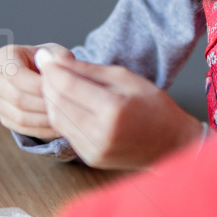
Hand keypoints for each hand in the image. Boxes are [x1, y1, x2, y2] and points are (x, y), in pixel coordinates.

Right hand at [0, 43, 70, 139]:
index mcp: (2, 57)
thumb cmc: (49, 62)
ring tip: (64, 117)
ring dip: (45, 119)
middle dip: (44, 104)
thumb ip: (58, 57)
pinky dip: (42, 129)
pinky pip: (22, 129)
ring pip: (19, 117)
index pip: (15, 74)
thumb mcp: (56, 53)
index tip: (60, 89)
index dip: (38, 85)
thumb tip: (56, 62)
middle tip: (66, 107)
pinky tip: (59, 126)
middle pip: (17, 98)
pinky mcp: (3, 117)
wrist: (40, 75)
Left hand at [39, 51, 203, 167]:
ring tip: (57, 84)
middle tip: (49, 69)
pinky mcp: (92, 158)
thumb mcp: (125, 77)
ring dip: (51, 100)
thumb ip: (88, 70)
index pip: (67, 86)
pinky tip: (68, 104)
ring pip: (57, 120)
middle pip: (57, 103)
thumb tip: (55, 62)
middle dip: (47, 83)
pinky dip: (62, 116)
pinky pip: (66, 133)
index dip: (51, 70)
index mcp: (113, 109)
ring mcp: (95, 149)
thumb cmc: (153, 105)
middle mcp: (101, 133)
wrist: (172, 144)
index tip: (45, 57)